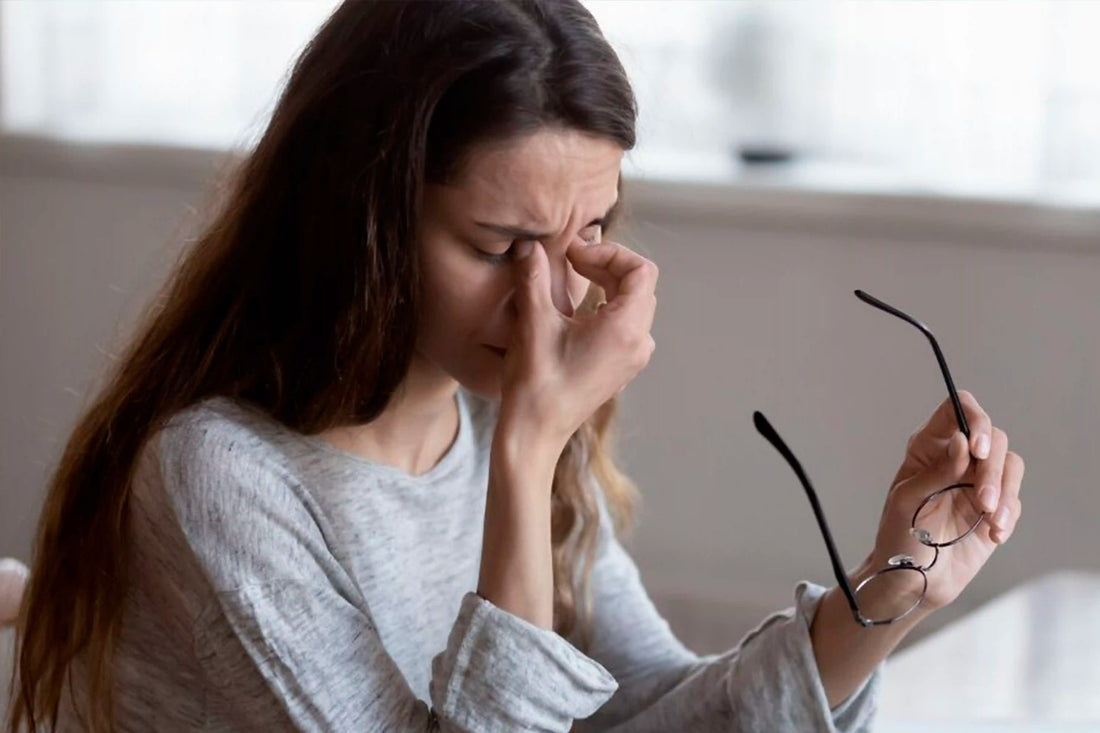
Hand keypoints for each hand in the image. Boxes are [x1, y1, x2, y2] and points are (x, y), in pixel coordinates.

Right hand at [498, 237, 657, 443]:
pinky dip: (608, 306)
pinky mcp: (622, 368)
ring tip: (575, 279)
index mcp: (625, 329)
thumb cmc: (535, 383)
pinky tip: (577, 310)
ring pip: (635, 304)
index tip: (574, 255)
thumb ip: (534, 277)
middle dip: (607, 265)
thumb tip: (529, 244)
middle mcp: (638, 343)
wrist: (535, 432)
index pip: (640, 270)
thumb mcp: (533, 323)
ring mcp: (633, 358)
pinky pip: (627, 325)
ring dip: (609, 284)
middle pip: (640, 285)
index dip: (609, 253)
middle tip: (571, 261)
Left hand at [868, 390, 1024, 611]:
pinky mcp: (995, 508)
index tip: (979, 449)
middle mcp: (957, 458)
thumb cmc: (899, 536)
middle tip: (983, 501)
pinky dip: (1008, 515)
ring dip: (1005, 491)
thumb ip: (936, 471)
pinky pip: (1015, 499)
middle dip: (992, 469)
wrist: (913, 580)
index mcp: (928, 447)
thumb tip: (962, 441)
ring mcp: (977, 482)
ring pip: (1010, 465)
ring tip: (990, 520)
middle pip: (994, 438)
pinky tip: (992, 534)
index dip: (974, 419)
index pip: (956, 409)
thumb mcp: (908, 501)